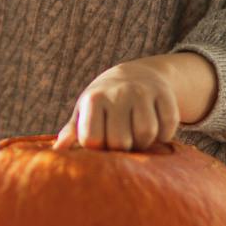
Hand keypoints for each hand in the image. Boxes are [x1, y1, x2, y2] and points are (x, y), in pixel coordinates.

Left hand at [53, 58, 181, 152]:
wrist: (135, 74)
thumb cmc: (104, 102)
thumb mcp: (85, 112)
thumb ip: (72, 132)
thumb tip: (57, 150)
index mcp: (94, 99)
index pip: (93, 140)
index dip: (98, 149)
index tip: (101, 143)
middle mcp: (118, 93)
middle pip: (121, 141)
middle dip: (122, 149)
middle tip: (122, 142)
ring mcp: (143, 92)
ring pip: (146, 134)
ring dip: (144, 143)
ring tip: (138, 137)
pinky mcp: (164, 94)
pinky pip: (168, 126)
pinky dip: (164, 135)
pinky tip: (156, 130)